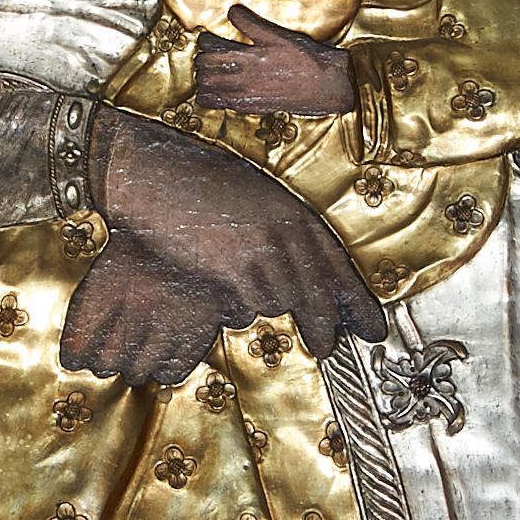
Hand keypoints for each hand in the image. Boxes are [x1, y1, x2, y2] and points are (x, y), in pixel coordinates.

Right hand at [63, 108, 386, 385]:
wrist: (145, 171)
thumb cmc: (187, 179)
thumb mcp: (245, 195)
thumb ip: (273, 226)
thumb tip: (289, 266)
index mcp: (290, 207)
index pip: (335, 262)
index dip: (357, 299)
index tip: (373, 326)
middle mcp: (283, 230)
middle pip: (318, 290)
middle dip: (329, 323)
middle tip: (333, 347)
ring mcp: (259, 251)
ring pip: (280, 301)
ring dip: (278, 313)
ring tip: (287, 325)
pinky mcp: (232, 271)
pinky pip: (246, 306)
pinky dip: (238, 308)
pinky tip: (227, 301)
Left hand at [193, 4, 356, 117]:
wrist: (322, 86)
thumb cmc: (303, 59)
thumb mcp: (277, 36)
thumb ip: (250, 23)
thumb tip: (232, 11)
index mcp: (247, 57)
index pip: (210, 49)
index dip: (205, 41)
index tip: (208, 38)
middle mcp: (241, 79)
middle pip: (204, 68)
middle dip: (202, 59)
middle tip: (207, 54)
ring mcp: (243, 95)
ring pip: (207, 87)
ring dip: (204, 78)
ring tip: (209, 71)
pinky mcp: (249, 107)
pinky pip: (218, 104)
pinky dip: (210, 96)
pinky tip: (216, 90)